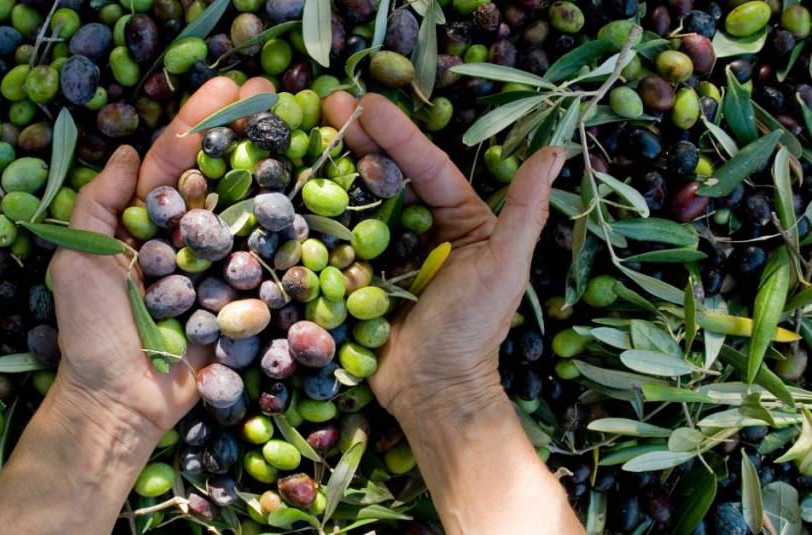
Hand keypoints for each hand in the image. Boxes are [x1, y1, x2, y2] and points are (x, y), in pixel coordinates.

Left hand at [48, 76, 275, 434]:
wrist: (122, 403)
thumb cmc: (92, 333)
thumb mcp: (77, 260)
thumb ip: (98, 204)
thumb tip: (128, 153)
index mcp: (143, 222)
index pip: (174, 160)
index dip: (200, 121)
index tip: (231, 86)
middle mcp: (183, 236)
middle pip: (218, 175)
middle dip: (244, 131)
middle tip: (276, 93)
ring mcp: (215, 266)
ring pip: (246, 211)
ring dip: (271, 169)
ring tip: (300, 132)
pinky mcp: (240, 299)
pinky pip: (265, 263)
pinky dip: (285, 233)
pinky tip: (309, 199)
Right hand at [323, 92, 566, 426]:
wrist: (431, 390)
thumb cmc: (474, 330)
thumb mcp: (504, 266)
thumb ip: (525, 210)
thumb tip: (555, 151)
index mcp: (459, 219)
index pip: (426, 167)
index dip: (398, 134)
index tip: (367, 103)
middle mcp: (420, 228)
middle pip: (387, 174)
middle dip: (359, 138)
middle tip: (327, 103)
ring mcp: (384, 251)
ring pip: (358, 200)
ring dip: (333, 166)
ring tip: (308, 132)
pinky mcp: (354, 275)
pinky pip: (336, 239)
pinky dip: (317, 213)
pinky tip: (295, 185)